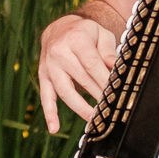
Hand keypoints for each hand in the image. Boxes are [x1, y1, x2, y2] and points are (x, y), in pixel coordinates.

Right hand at [36, 12, 117, 132]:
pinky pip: (45, 96)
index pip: (92, 64)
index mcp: (76, 39)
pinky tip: (54, 128)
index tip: (115, 93)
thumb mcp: (100, 34)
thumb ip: (108, 51)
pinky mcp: (43, 76)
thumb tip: (115, 68)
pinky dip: (49, 113)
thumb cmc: (85, 33)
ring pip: (65, 91)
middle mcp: (59, 52)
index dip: (104, 80)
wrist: (59, 29)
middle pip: (81, 79)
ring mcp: (49, 66)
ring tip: (94, 120)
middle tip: (111, 109)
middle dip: (98, 95)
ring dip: (80, 108)